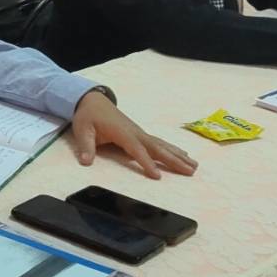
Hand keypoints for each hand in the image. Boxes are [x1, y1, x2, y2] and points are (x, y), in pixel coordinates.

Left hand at [70, 91, 196, 179]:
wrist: (93, 100)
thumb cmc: (88, 116)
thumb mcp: (82, 130)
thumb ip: (85, 146)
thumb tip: (86, 161)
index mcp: (122, 132)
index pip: (136, 149)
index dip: (146, 162)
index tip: (157, 176)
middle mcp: (135, 132)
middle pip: (157, 148)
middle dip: (173, 160)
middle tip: (190, 171)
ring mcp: (140, 132)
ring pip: (162, 145)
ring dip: (178, 156)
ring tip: (194, 166)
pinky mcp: (140, 134)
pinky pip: (159, 143)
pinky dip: (172, 150)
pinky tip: (183, 156)